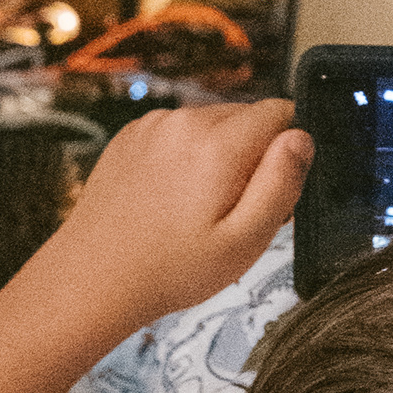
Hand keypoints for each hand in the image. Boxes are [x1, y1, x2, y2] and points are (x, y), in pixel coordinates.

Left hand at [47, 99, 312, 336]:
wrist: (91, 279)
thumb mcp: (245, 241)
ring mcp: (152, 125)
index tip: (269, 189)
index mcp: (218, 144)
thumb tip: (301, 138)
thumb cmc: (171, 269)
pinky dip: (184, 157)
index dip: (286, 150)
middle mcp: (184, 121)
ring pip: (211, 124)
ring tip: (196, 209)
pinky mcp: (130, 136)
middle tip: (233, 209)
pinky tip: (169, 200)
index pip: (280, 112)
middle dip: (252, 155)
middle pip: (246, 117)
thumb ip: (281, 183)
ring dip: (217, 155)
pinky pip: (177, 134)